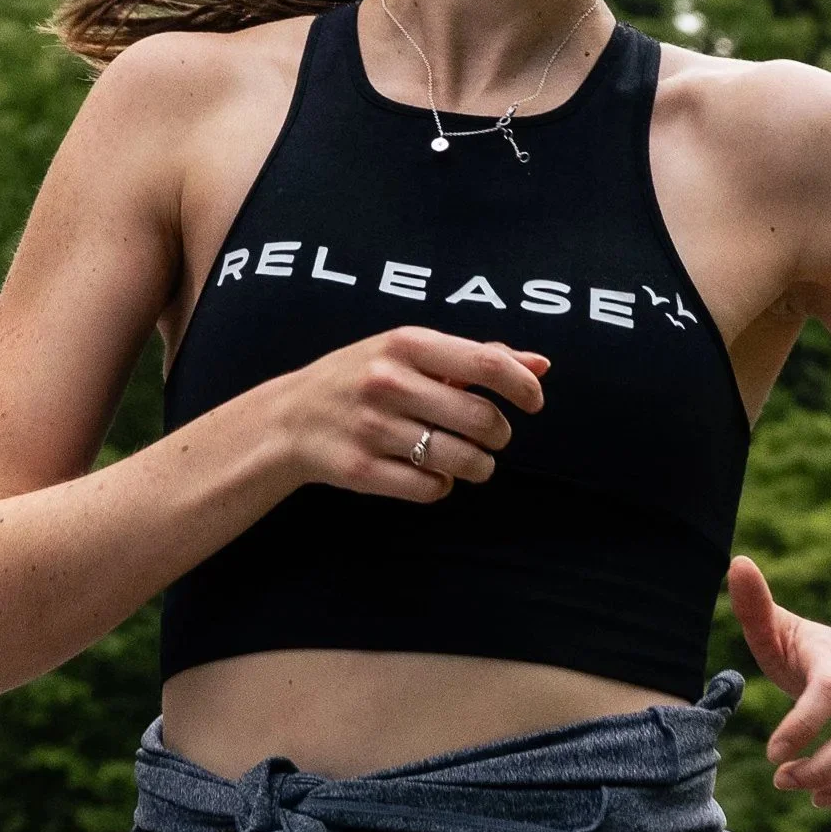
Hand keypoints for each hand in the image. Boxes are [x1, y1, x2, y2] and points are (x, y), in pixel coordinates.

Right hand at [277, 328, 548, 503]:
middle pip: (482, 419)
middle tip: (493, 436)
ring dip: (479, 466)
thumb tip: (540, 365)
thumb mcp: (411, 352)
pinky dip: (442, 485)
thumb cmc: (363, 377)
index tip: (533, 402)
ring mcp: (373, 428)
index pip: (487, 363)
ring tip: (471, 460)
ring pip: (462, 460)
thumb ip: (476, 356)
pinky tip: (430, 472)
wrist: (290, 419)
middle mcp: (388, 382)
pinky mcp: (362, 470)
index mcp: (406, 343)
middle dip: (500, 434)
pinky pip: (432, 488)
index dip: (522, 387)